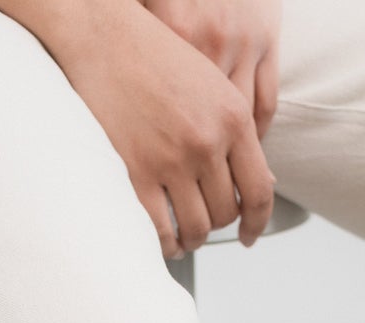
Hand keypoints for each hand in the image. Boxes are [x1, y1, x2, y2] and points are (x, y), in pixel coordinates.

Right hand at [0, 0, 274, 257]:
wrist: (104, 37)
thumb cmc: (155, 58)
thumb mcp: (212, 86)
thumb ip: (235, 133)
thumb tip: (260, 182)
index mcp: (233, 118)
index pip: (259, 191)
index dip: (256, 223)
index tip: (248, 235)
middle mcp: (206, 140)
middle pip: (224, 213)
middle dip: (215, 224)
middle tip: (202, 222)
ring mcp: (171, 159)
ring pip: (196, 227)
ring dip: (191, 238)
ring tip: (183, 235)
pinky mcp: (136, 172)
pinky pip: (161, 230)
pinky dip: (165, 243)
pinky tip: (163, 239)